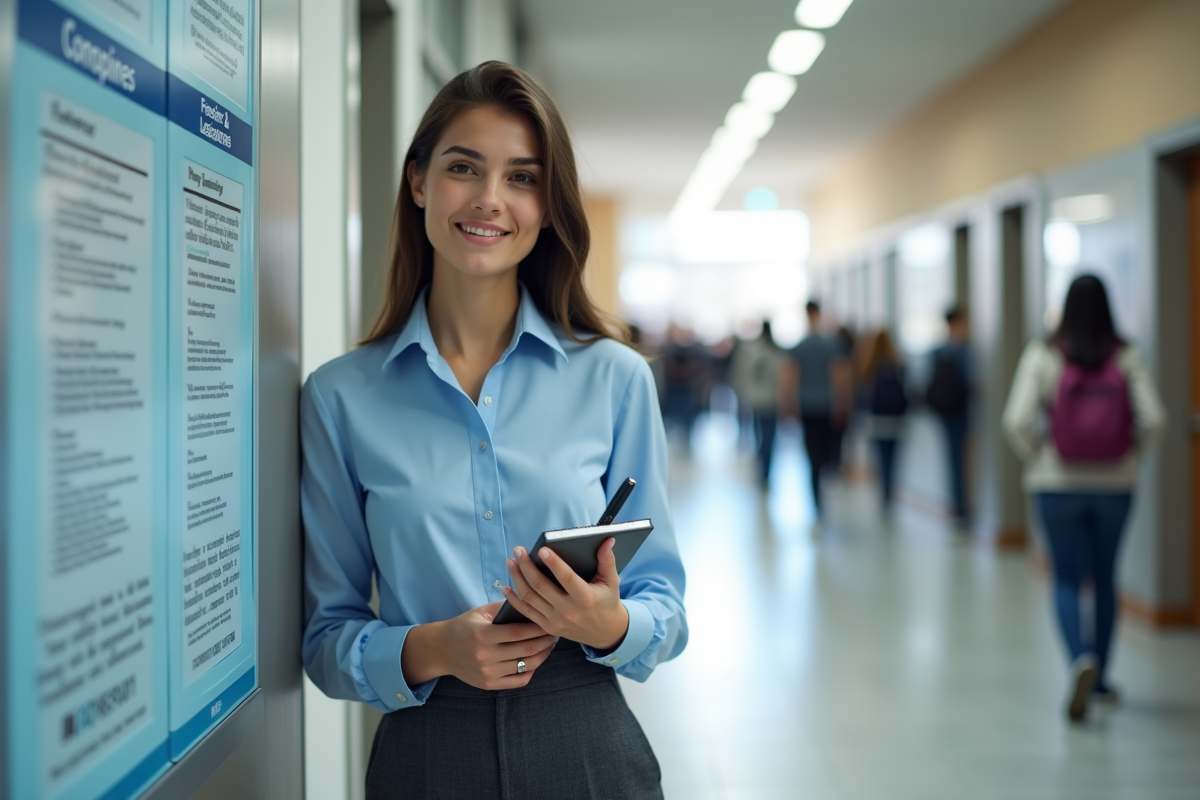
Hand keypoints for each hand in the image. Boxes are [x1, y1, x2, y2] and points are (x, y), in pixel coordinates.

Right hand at [400, 602, 555, 690]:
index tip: (549, 622)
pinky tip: (536, 660)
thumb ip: (503, 607)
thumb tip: (530, 602)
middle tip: (555, 632)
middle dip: (545, 641)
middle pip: (526, 649)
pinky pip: (519, 681)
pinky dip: (531, 671)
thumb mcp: (480, 612)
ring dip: (543, 655)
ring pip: (526, 666)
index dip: (538, 628)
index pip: (519, 632)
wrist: (442, 650)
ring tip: (549, 645)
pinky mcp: (489, 684)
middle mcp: (485, 656)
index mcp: (483, 634)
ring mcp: (487, 673)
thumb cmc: (464, 627)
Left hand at [501, 539, 629, 651]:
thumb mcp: (611, 582)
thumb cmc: (607, 602)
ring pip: (529, 597)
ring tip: (510, 562)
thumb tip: (607, 540)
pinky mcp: (547, 627)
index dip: (553, 563)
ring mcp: (556, 620)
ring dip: (517, 578)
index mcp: (585, 598)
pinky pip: (526, 611)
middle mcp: (569, 611)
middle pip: (541, 586)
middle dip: (526, 566)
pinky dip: (513, 599)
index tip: (541, 549)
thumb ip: (607, 561)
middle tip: (518, 550)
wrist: (604, 633)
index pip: (566, 577)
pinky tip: (506, 586)